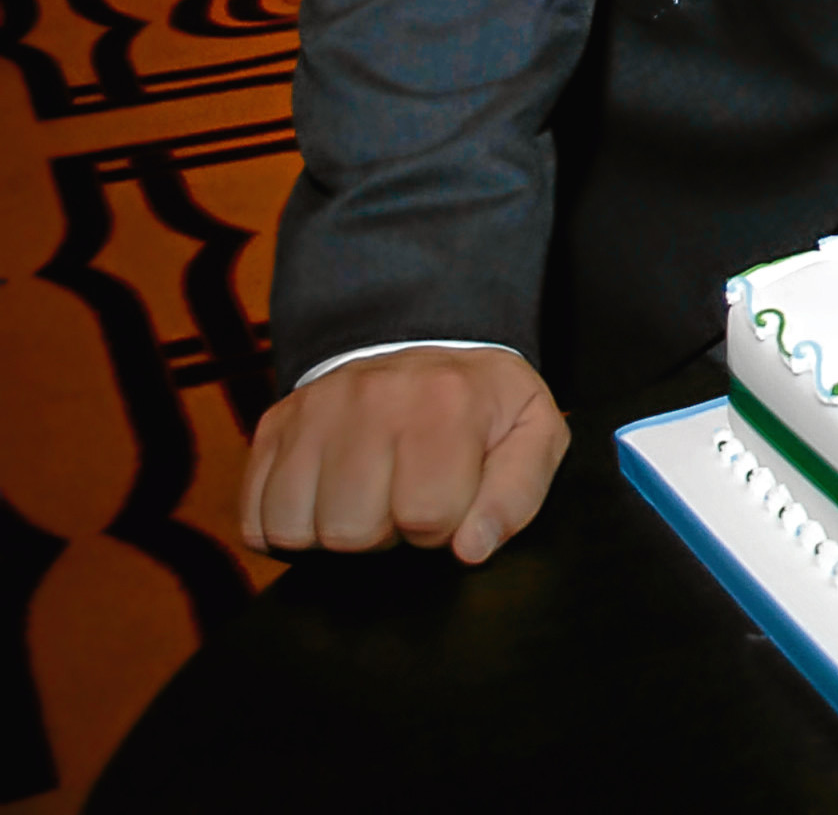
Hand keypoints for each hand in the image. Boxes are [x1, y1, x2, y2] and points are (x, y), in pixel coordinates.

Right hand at [241, 347, 569, 564]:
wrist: (424, 340)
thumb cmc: (482, 404)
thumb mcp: (532, 433)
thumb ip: (518, 494)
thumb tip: (471, 548)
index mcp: (444, 402)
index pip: (426, 518)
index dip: (442, 526)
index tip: (449, 500)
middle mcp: (370, 399)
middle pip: (352, 532)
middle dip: (385, 532)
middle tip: (403, 498)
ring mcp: (313, 411)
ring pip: (296, 529)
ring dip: (334, 531)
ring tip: (368, 497)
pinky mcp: (273, 426)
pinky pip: (254, 519)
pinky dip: (287, 527)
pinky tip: (327, 500)